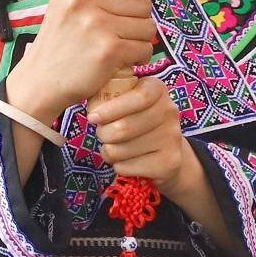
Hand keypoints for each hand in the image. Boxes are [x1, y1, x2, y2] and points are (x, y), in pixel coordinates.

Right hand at [2, 0, 156, 119]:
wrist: (40, 79)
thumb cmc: (60, 40)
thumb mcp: (68, 2)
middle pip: (142, 2)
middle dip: (138, 18)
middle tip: (117, 31)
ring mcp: (96, 24)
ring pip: (147, 26)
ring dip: (139, 39)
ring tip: (117, 44)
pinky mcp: (108, 50)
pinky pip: (145, 48)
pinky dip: (138, 57)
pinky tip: (120, 59)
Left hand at [87, 73, 194, 191]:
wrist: (165, 149)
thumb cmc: (133, 118)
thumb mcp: (124, 99)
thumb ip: (107, 94)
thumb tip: (84, 97)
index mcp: (157, 90)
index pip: (138, 97)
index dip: (111, 109)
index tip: (92, 118)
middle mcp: (169, 111)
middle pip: (124, 127)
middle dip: (103, 134)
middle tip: (102, 134)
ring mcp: (172, 138)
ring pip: (120, 150)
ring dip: (108, 151)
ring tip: (114, 147)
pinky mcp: (169, 162)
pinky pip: (126, 167)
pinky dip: (118, 166)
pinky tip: (125, 160)